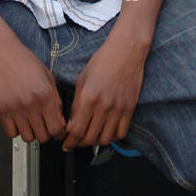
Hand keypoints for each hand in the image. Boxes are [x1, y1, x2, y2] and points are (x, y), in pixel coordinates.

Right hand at [0, 34, 65, 143]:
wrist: (1, 52)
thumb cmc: (23, 60)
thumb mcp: (47, 76)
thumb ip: (55, 99)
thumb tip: (59, 118)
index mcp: (45, 94)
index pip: (56, 128)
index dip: (59, 132)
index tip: (57, 131)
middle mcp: (31, 104)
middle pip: (43, 136)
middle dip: (46, 133)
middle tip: (44, 125)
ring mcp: (15, 109)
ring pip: (28, 137)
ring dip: (31, 132)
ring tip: (31, 122)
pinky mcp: (2, 110)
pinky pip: (11, 133)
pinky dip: (16, 130)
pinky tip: (18, 120)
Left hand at [63, 31, 147, 150]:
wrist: (126, 51)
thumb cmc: (103, 60)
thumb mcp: (82, 79)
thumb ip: (77, 103)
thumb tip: (72, 123)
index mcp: (89, 97)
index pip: (77, 130)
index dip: (70, 142)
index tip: (67, 144)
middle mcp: (104, 106)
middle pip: (90, 138)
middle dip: (80, 144)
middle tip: (76, 142)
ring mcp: (118, 108)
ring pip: (106, 138)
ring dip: (95, 142)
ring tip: (90, 138)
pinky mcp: (129, 108)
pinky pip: (121, 132)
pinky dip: (112, 137)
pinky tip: (106, 132)